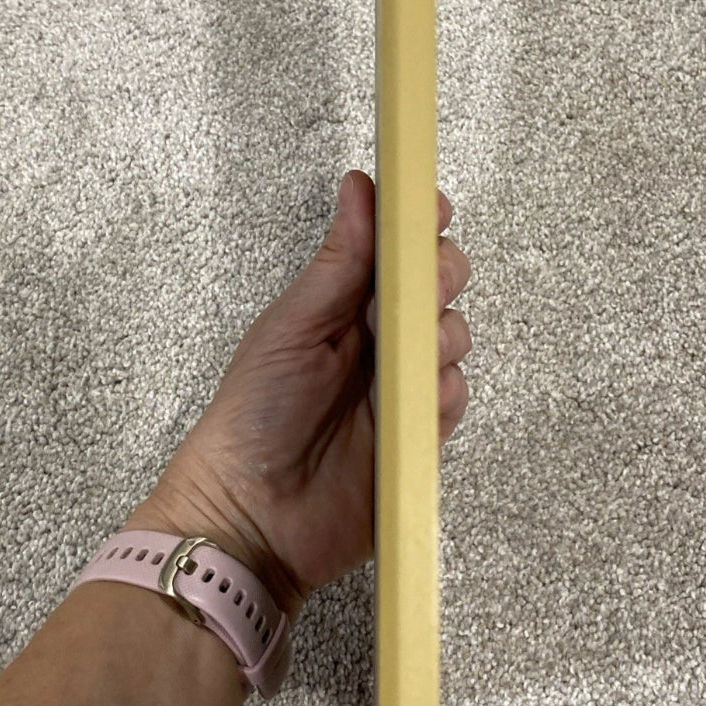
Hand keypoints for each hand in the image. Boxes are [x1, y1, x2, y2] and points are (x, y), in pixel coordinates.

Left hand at [126, 170, 471, 624]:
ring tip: (399, 358)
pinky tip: (417, 399)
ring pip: (453, 336)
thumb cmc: (252, 417)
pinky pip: (454, 397)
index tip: (432, 207)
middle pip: (437, 285)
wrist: (252, 518)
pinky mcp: (421, 434)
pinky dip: (443, 391)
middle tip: (419, 287)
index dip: (420, 224)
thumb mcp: (292, 326)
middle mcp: (377, 339)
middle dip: (440, 274)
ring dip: (440, 335)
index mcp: (341, 304)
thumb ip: (341, 261)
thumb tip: (361, 187)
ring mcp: (400, 386)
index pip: (396, 249)